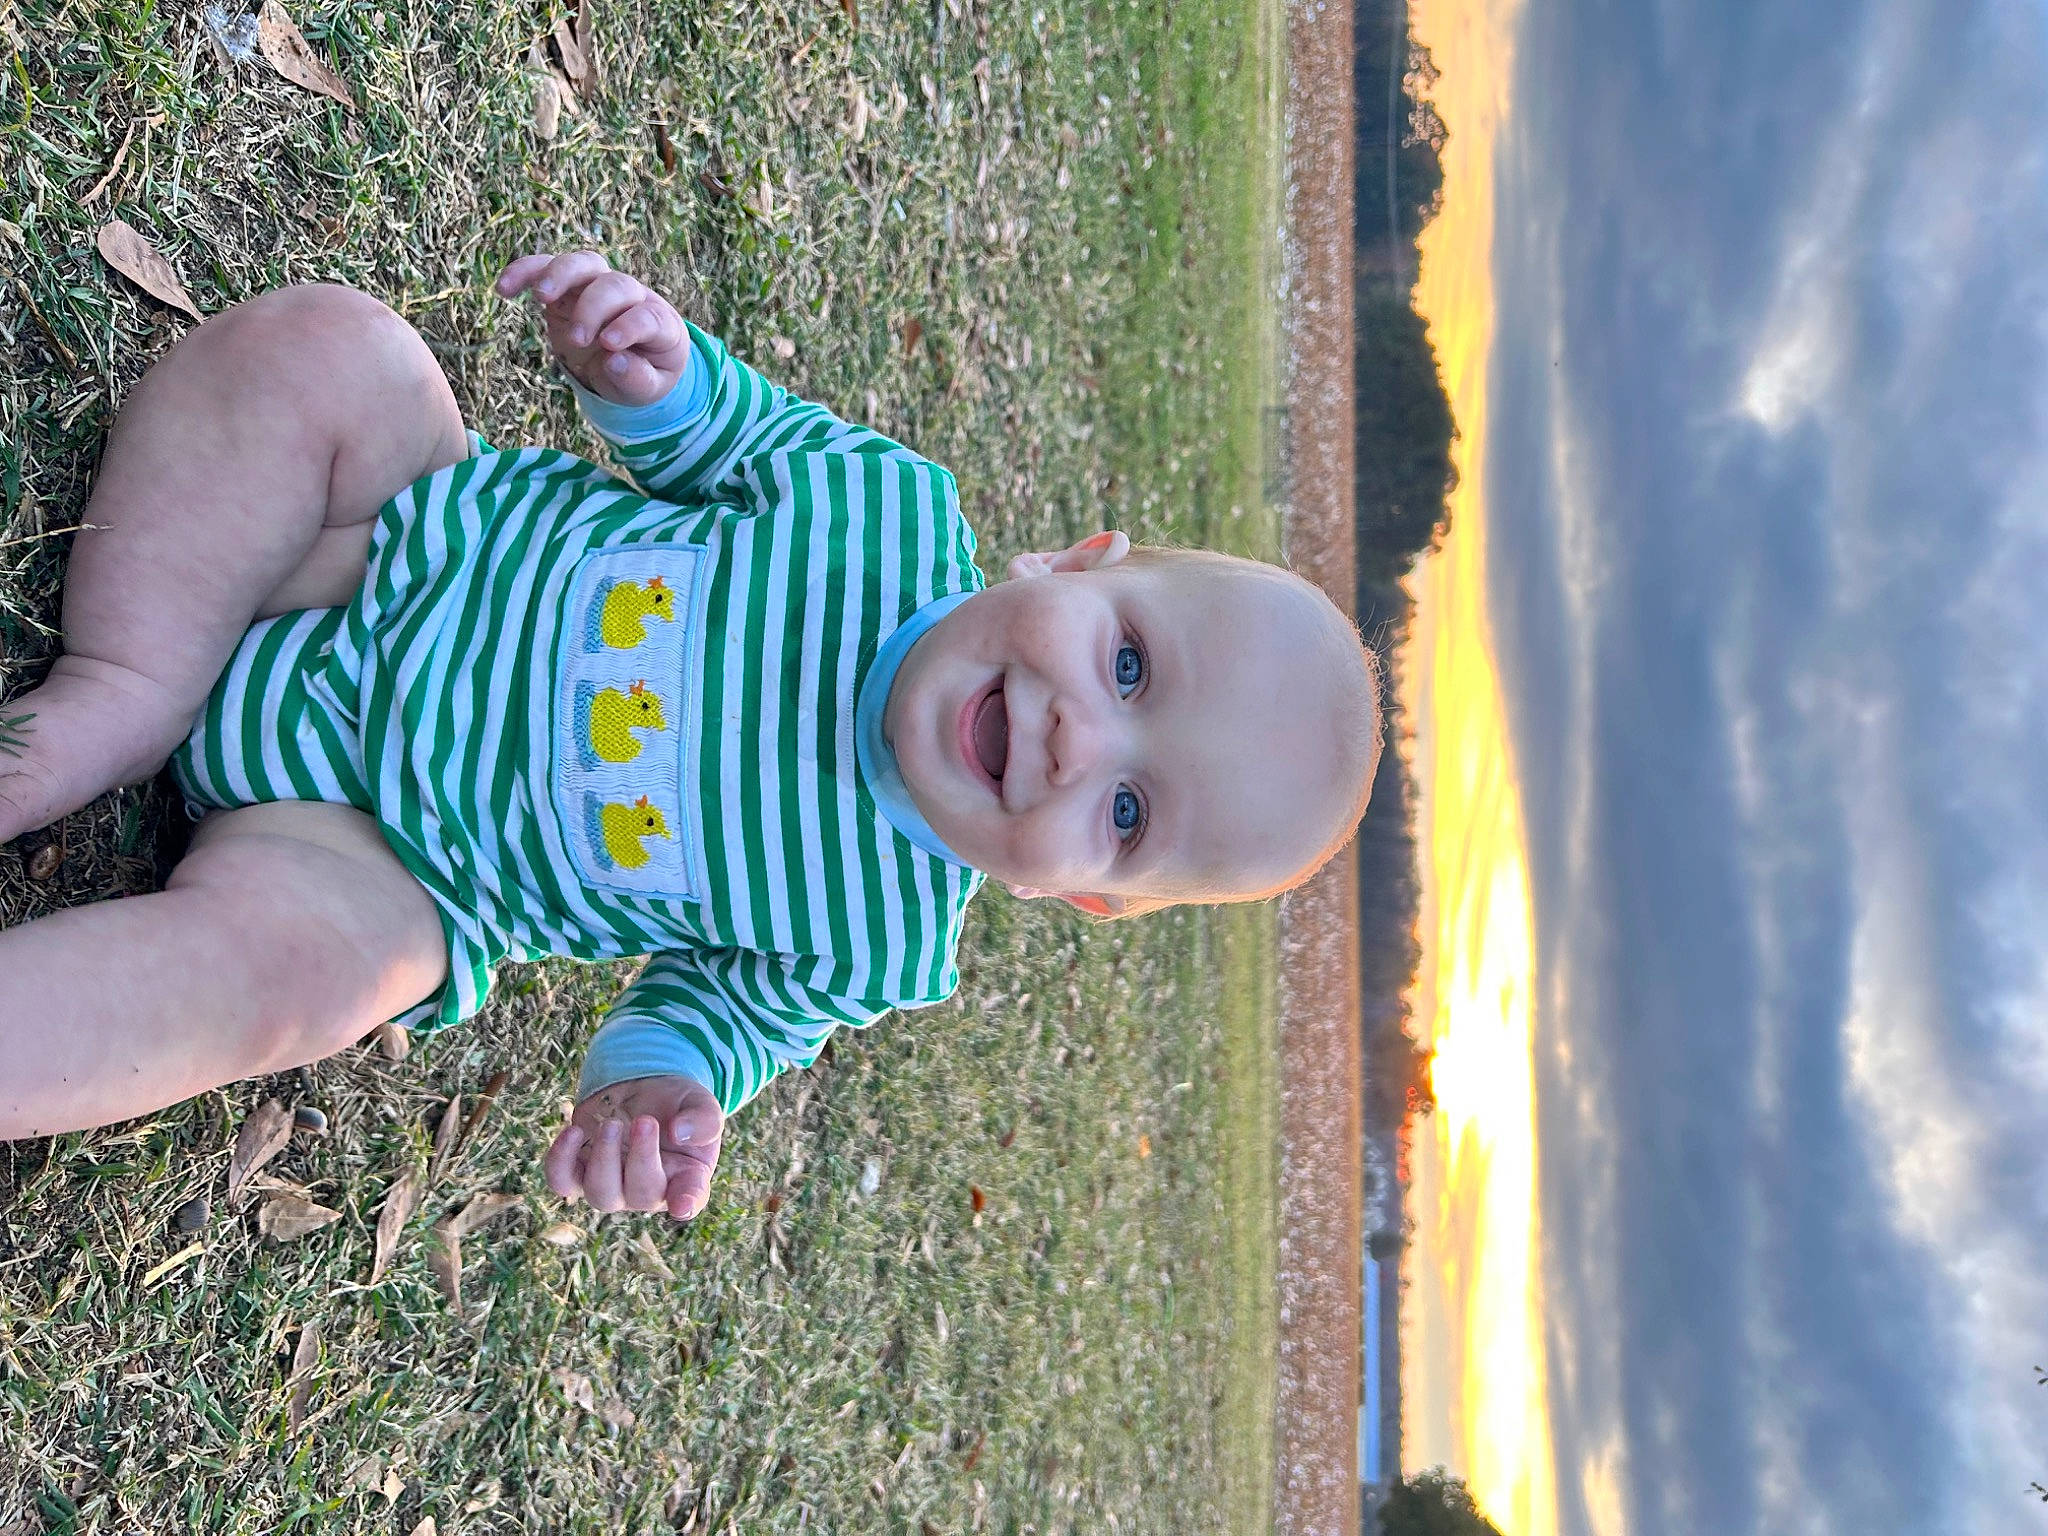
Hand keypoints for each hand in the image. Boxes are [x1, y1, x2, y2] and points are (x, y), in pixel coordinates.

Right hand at [494, 250, 692, 406]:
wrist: (628, 361)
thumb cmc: (642, 374)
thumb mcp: (648, 389)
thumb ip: (637, 379)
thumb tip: (614, 361)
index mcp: (659, 322)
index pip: (648, 315)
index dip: (630, 325)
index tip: (610, 345)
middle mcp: (631, 297)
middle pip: (614, 284)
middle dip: (594, 308)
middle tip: (579, 340)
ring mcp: (598, 287)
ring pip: (583, 264)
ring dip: (560, 274)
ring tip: (539, 297)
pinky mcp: (568, 287)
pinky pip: (546, 268)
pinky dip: (525, 271)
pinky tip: (504, 288)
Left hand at [544, 1075, 724, 1220]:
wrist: (643, 1090)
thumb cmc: (678, 1105)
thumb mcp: (700, 1104)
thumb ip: (703, 1119)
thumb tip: (679, 1132)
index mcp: (686, 1178)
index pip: (690, 1198)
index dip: (685, 1203)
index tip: (682, 1205)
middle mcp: (648, 1191)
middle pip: (640, 1195)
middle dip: (641, 1159)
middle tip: (645, 1121)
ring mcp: (612, 1185)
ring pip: (601, 1195)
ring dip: (604, 1159)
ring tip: (612, 1123)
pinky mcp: (581, 1171)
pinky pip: (562, 1180)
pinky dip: (561, 1160)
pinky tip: (573, 1131)